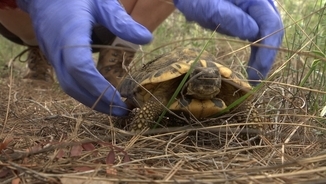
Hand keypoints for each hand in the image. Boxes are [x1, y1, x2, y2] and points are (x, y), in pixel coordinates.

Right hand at [16, 0, 151, 115]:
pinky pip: (66, 80)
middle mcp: (57, 50)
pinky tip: (99, 93)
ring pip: (68, 86)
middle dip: (98, 101)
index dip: (99, 87)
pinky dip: (84, 91)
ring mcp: (51, 55)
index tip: (120, 100)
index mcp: (70, 33)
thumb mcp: (101, 2)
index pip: (80, 68)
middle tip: (122, 111)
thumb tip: (146, 39)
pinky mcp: (53, 58)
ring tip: (113, 107)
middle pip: (74, 85)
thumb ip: (121, 21)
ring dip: (90, 100)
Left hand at [174, 0, 283, 84]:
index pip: (271, 23)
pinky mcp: (248, 17)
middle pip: (272, 30)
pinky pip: (258, 34)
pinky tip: (251, 63)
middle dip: (267, 56)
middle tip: (256, 80)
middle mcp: (261, 2)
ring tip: (254, 76)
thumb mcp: (211, 8)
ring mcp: (255, 10)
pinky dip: (256, 50)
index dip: (268, 49)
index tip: (259, 70)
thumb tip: (253, 34)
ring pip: (266, 34)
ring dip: (262, 55)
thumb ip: (232, 19)